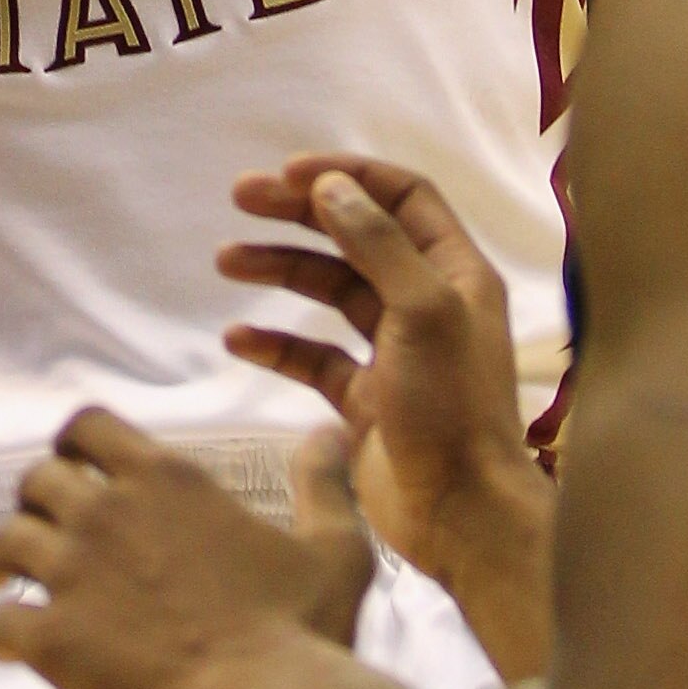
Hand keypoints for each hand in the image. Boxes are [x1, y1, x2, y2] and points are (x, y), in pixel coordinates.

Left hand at [0, 408, 372, 688]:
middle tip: (40, 531)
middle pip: (37, 481)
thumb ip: (323, 484)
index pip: (89, 427)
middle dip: (34, 502)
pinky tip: (14, 647)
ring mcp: (75, 573)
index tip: (70, 467)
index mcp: (167, 480)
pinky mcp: (55, 637)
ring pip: (5, 542)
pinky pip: (2, 621)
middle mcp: (108, 512)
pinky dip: (2, 631)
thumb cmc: (305, 628)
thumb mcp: (333, 546)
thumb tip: (330, 429)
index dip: (72, 445)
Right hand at [219, 159, 554, 673]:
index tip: (288, 172)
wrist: (462, 516)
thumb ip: (378, 244)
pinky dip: (276, 343)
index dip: (349, 175)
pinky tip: (237, 338)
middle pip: (358, 237)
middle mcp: (427, 304)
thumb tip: (330, 186)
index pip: (404, 196)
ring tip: (225, 260)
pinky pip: (313, 358)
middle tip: (240, 197)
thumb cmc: (452, 408)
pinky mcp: (365, 400)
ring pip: (330, 292)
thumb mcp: (423, 311)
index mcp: (456, 273)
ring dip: (280, 269)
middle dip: (300, 213)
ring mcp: (394, 353)